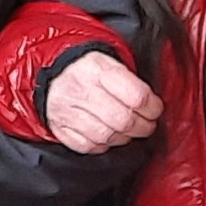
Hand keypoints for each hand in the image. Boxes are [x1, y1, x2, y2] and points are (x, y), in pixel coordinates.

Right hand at [45, 52, 161, 152]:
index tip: (155, 109)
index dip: (153, 107)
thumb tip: (154, 101)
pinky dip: (102, 145)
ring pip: (106, 136)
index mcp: (97, 68)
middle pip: (123, 120)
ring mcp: (67, 111)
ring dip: (124, 137)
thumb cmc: (86, 67)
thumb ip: (130, 78)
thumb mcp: (108, 59)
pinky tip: (108, 135)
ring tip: (128, 130)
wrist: (50, 71)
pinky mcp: (59, 128)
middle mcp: (81, 90)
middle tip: (147, 124)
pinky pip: (87, 146)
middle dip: (143, 126)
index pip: (136, 95)